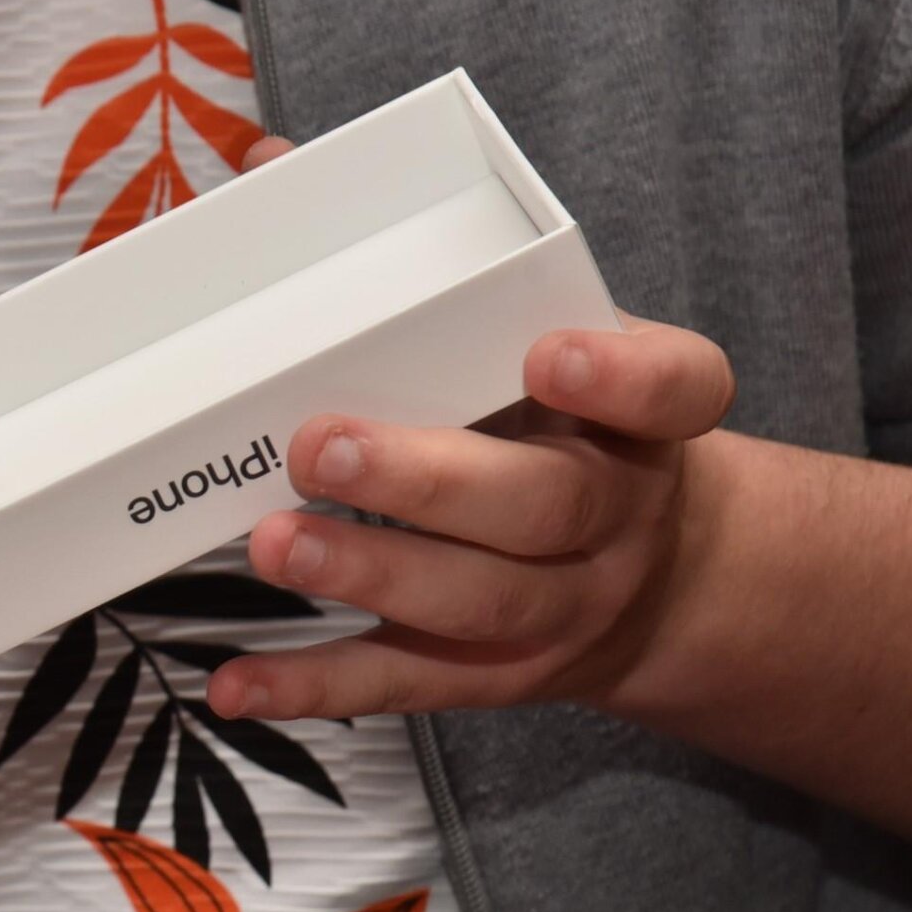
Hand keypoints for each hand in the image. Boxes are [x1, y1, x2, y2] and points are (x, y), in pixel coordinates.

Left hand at [207, 315, 735, 720]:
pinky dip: (314, 686)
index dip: (618, 378)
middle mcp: (615, 518)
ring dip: (366, 574)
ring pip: (473, 602)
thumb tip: (297, 224)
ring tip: (276, 543)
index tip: (549, 355)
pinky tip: (239, 685)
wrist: (662, 583)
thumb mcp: (566, 364)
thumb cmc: (573, 436)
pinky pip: (403, 683)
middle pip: (542, 504)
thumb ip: (474, 316)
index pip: (672, 390)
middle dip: (426, 480)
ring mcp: (558, 608)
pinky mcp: (493, 674)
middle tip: (322, 447)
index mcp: (642, 423)